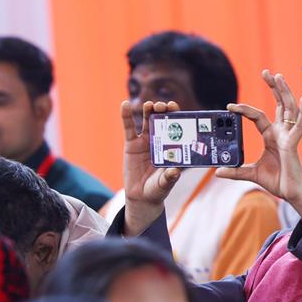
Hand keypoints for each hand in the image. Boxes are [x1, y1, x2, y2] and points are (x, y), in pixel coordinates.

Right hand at [121, 100, 181, 235]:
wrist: (141, 196)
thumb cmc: (158, 189)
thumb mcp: (165, 184)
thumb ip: (169, 178)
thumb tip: (175, 172)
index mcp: (173, 147)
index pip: (177, 128)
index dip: (177, 116)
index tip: (175, 109)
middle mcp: (161, 141)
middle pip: (163, 121)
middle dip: (163, 111)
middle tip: (163, 106)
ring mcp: (146, 141)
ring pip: (147, 121)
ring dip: (149, 110)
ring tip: (149, 105)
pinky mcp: (132, 144)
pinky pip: (129, 128)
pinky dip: (126, 116)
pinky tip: (124, 104)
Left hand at [216, 70, 301, 221]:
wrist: (291, 195)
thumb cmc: (278, 182)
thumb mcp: (252, 174)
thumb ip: (236, 171)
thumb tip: (218, 172)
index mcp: (272, 137)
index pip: (258, 116)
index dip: (245, 109)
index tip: (230, 106)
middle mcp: (281, 133)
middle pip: (279, 104)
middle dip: (273, 88)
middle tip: (266, 72)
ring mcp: (288, 137)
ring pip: (288, 109)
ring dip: (284, 92)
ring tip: (278, 76)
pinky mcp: (293, 144)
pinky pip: (299, 126)